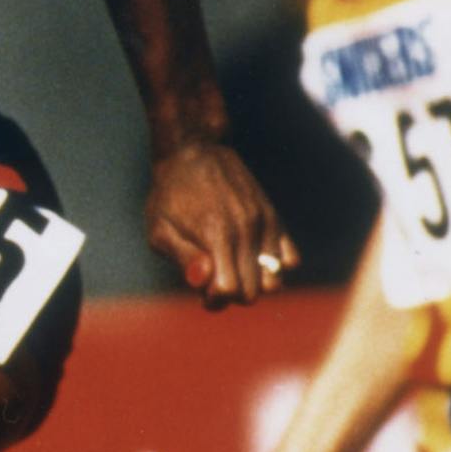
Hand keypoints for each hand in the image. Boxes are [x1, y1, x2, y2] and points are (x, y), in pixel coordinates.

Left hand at [145, 139, 297, 306]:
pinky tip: (251, 257)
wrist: (192, 152)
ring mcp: (264, 223)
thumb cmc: (169, 195)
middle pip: (253, 291)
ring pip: (274, 280)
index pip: (230, 291)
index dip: (214, 299)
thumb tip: (205, 284)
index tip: (202, 291)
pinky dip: (274, 267)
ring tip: (232, 269)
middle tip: (213, 279)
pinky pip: (290, 259)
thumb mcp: (160, 228)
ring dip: (253, 284)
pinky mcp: (274, 217)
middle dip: (232, 294)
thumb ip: (183, 258)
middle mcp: (246, 230)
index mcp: (216, 235)